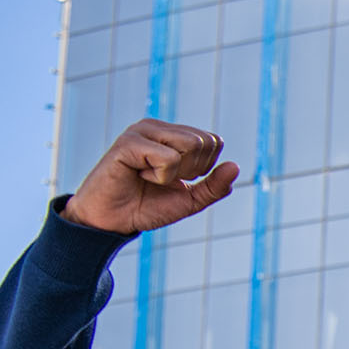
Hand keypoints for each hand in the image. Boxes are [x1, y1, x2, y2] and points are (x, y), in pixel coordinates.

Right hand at [60, 119, 239, 235]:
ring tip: (148, 176)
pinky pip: (168, 158)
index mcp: (173, 135)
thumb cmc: (147, 206)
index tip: (178, 179)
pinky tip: (137, 175)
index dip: (203, 168)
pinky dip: (159, 176)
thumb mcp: (190, 201)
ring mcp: (142, 131)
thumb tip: (235, 167)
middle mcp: (158, 127)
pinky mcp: (129, 142)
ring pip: (190, 145)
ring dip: (175, 173)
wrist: (112, 221)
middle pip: (204, 142)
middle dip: (191, 171)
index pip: (213, 141)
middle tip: (161, 179)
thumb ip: (214, 187)